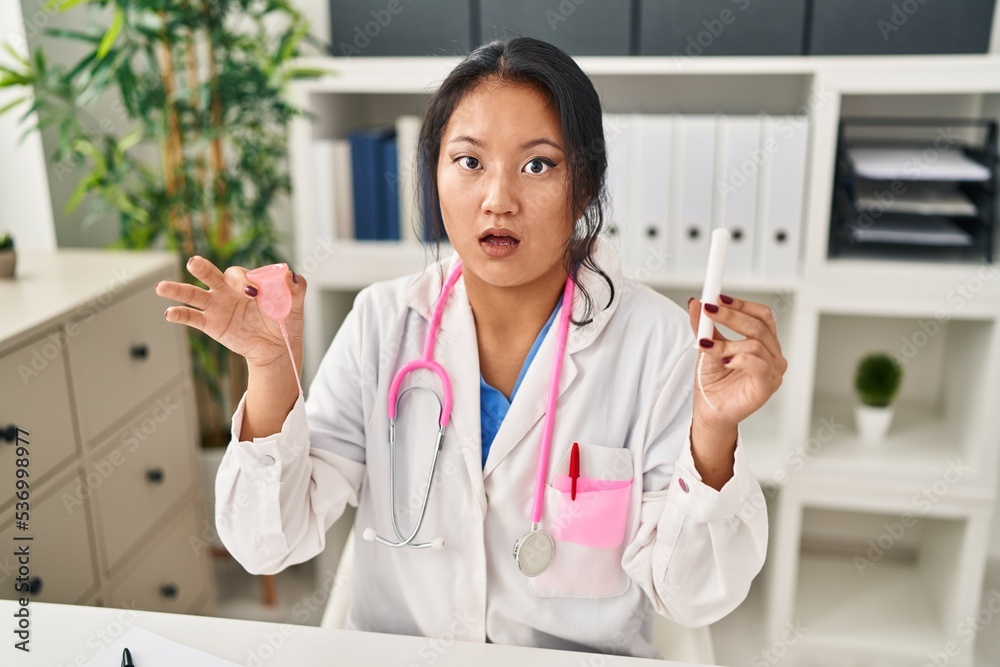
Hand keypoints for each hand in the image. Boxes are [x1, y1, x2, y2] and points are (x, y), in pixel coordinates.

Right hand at [155, 256, 305, 371]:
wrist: (277, 347)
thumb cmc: (285, 321)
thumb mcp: (295, 304)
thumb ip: (296, 288)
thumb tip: (292, 275)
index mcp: (247, 282)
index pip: (239, 274)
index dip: (244, 280)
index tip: (253, 292)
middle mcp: (228, 291)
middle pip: (211, 275)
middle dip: (202, 268)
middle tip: (193, 263)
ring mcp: (217, 307)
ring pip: (193, 294)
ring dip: (177, 290)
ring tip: (161, 288)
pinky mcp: (210, 324)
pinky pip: (192, 317)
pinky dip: (180, 315)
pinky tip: (169, 313)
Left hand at [686, 294, 786, 430]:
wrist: (709, 410)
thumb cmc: (714, 381)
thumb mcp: (706, 345)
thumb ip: (703, 325)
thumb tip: (695, 303)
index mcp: (764, 343)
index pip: (761, 315)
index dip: (741, 304)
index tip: (718, 298)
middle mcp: (773, 355)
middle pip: (758, 326)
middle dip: (730, 316)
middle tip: (708, 310)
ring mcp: (773, 371)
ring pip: (754, 344)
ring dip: (727, 343)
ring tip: (707, 347)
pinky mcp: (767, 386)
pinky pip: (758, 365)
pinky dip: (738, 358)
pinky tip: (724, 361)